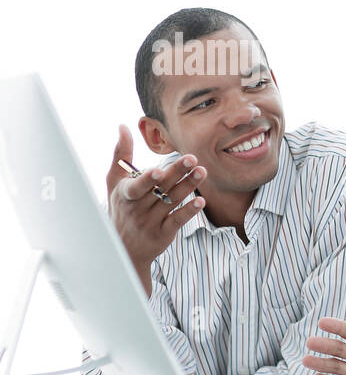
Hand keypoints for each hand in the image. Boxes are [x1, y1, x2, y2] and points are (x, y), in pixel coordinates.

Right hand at [106, 125, 206, 293]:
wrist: (122, 248)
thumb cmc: (120, 207)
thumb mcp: (114, 182)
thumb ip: (121, 155)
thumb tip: (123, 127)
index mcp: (125, 195)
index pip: (137, 187)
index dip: (148, 179)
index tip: (159, 170)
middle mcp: (138, 209)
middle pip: (160, 189)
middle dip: (176, 173)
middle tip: (193, 158)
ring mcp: (151, 222)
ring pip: (172, 201)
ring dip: (188, 186)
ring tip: (202, 171)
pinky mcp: (164, 233)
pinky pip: (178, 220)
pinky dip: (189, 211)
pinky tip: (201, 201)